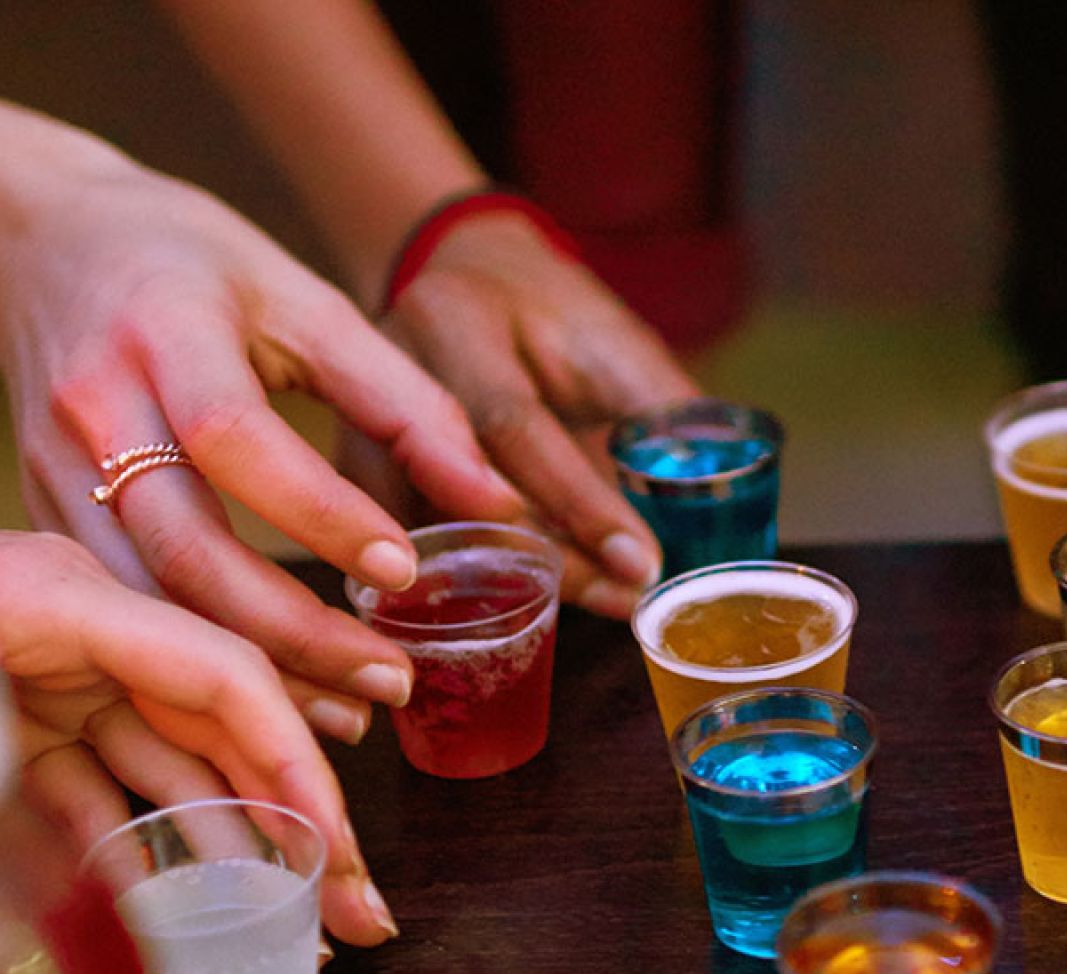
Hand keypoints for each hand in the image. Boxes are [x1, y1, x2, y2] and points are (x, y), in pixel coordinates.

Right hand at [0, 158, 523, 712]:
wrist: (33, 244)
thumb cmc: (191, 264)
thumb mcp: (304, 301)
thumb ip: (405, 401)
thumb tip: (499, 502)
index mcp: (165, 332)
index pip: (235, 436)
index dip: (320, 512)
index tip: (405, 570)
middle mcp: (94, 406)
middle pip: (184, 544)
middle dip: (292, 630)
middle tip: (392, 678)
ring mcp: (53, 469)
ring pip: (147, 599)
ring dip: (248, 669)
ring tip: (348, 710)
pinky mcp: (42, 515)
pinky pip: (122, 609)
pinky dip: (197, 662)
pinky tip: (273, 695)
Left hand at [0, 528, 396, 946]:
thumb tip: (106, 865)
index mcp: (72, 598)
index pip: (225, 680)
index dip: (291, 763)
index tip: (335, 850)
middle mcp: (84, 637)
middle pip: (222, 732)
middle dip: (297, 819)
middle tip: (356, 908)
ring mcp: (50, 681)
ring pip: (172, 773)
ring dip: (232, 850)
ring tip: (288, 927)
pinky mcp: (9, 721)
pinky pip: (92, 793)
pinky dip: (133, 852)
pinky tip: (175, 913)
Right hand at [363, 211, 700, 618]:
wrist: (460, 271)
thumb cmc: (545, 310)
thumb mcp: (607, 337)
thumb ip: (652, 406)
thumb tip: (710, 488)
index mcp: (459, 324)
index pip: (514, 424)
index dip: (579, 501)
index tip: (643, 561)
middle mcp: (391, 371)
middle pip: (460, 486)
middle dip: (547, 555)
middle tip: (619, 597)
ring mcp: (357, 420)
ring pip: (422, 524)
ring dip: (501, 579)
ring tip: (581, 606)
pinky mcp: (355, 463)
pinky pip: (400, 536)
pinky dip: (456, 577)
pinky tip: (509, 608)